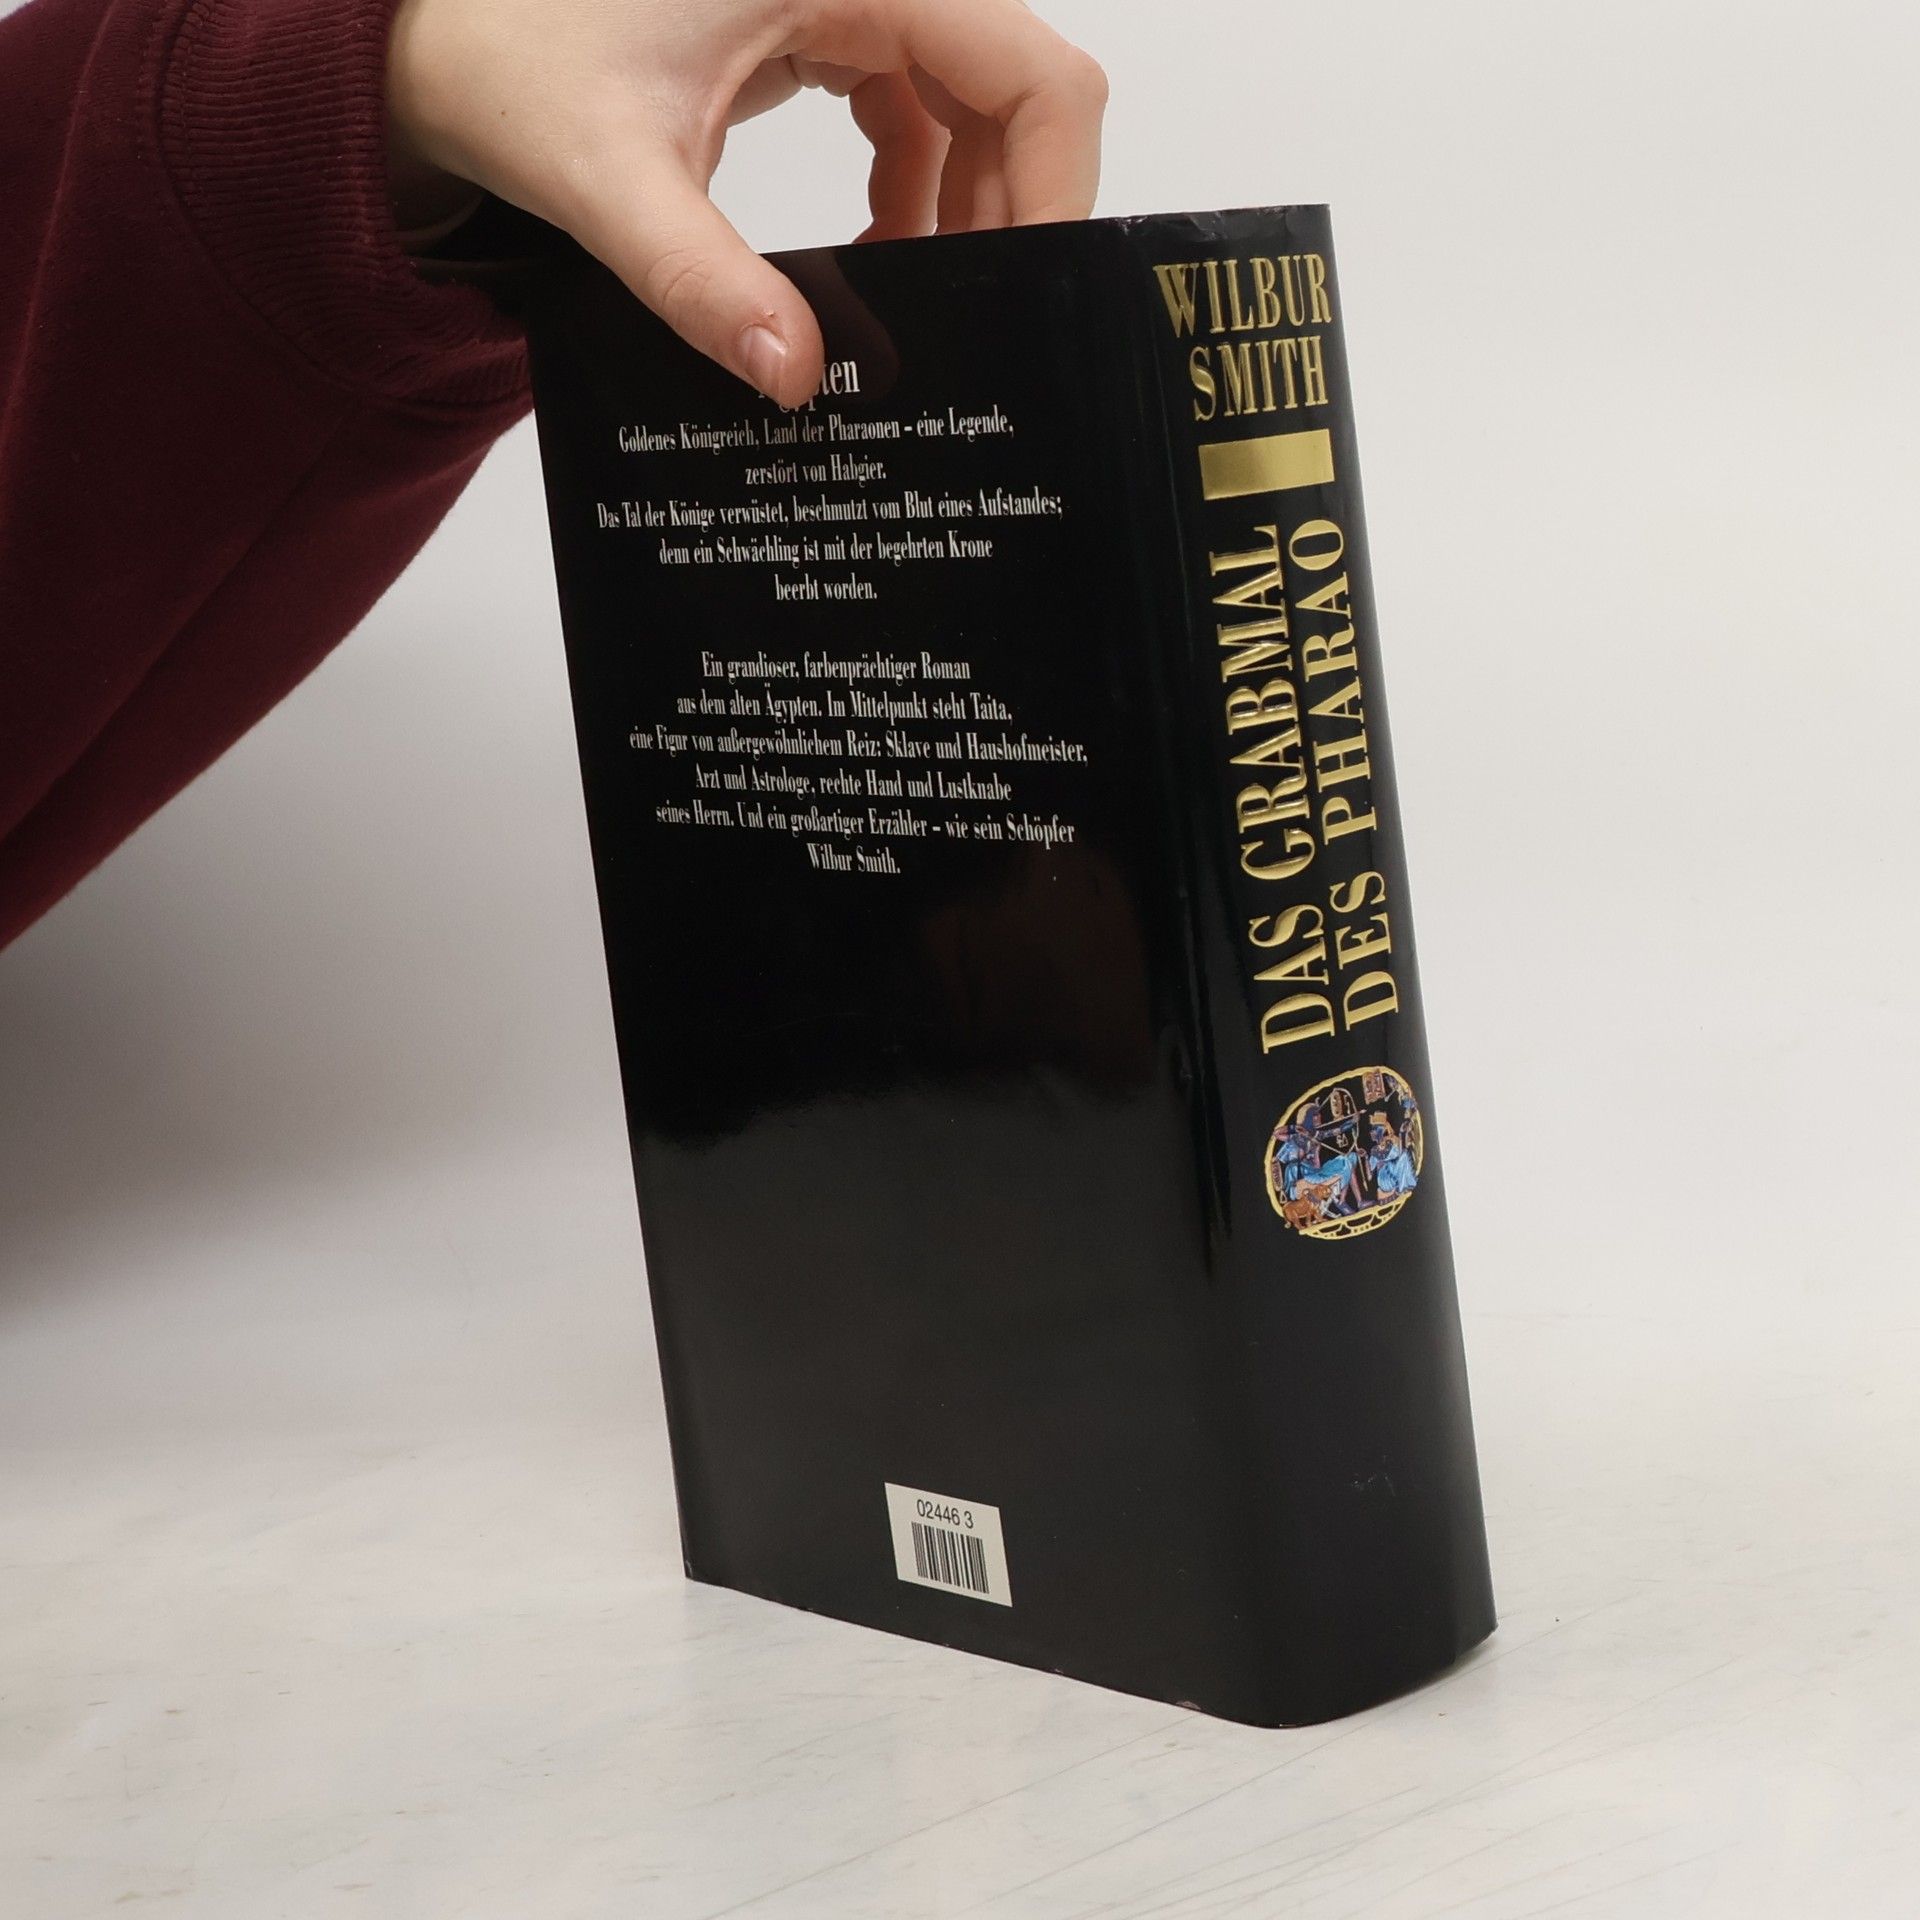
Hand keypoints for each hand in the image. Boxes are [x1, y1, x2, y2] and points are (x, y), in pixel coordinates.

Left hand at [385, 0, 1107, 407]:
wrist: (439, 36)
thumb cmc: (505, 61)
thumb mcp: (605, 177)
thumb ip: (700, 280)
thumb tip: (791, 377)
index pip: (1028, 67)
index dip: (1056, 181)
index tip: (1032, 284)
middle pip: (1015, 83)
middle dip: (1013, 205)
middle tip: (980, 313)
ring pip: (973, 97)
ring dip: (965, 202)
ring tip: (919, 296)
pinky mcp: (821, 24)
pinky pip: (914, 104)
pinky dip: (915, 184)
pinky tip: (879, 252)